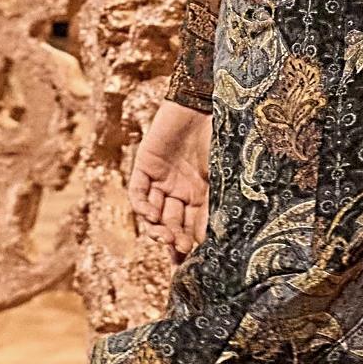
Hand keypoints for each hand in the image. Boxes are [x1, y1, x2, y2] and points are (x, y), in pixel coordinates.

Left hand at [129, 97, 209, 255]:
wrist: (204, 101)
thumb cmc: (222, 134)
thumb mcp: (224, 174)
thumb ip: (219, 202)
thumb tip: (219, 238)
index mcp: (204, 193)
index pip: (195, 226)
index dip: (194, 244)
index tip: (195, 262)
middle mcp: (182, 189)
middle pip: (174, 224)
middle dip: (175, 240)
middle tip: (179, 251)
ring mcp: (163, 178)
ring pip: (155, 213)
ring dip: (158, 228)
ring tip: (165, 237)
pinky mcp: (146, 165)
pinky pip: (138, 192)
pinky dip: (143, 206)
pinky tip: (151, 216)